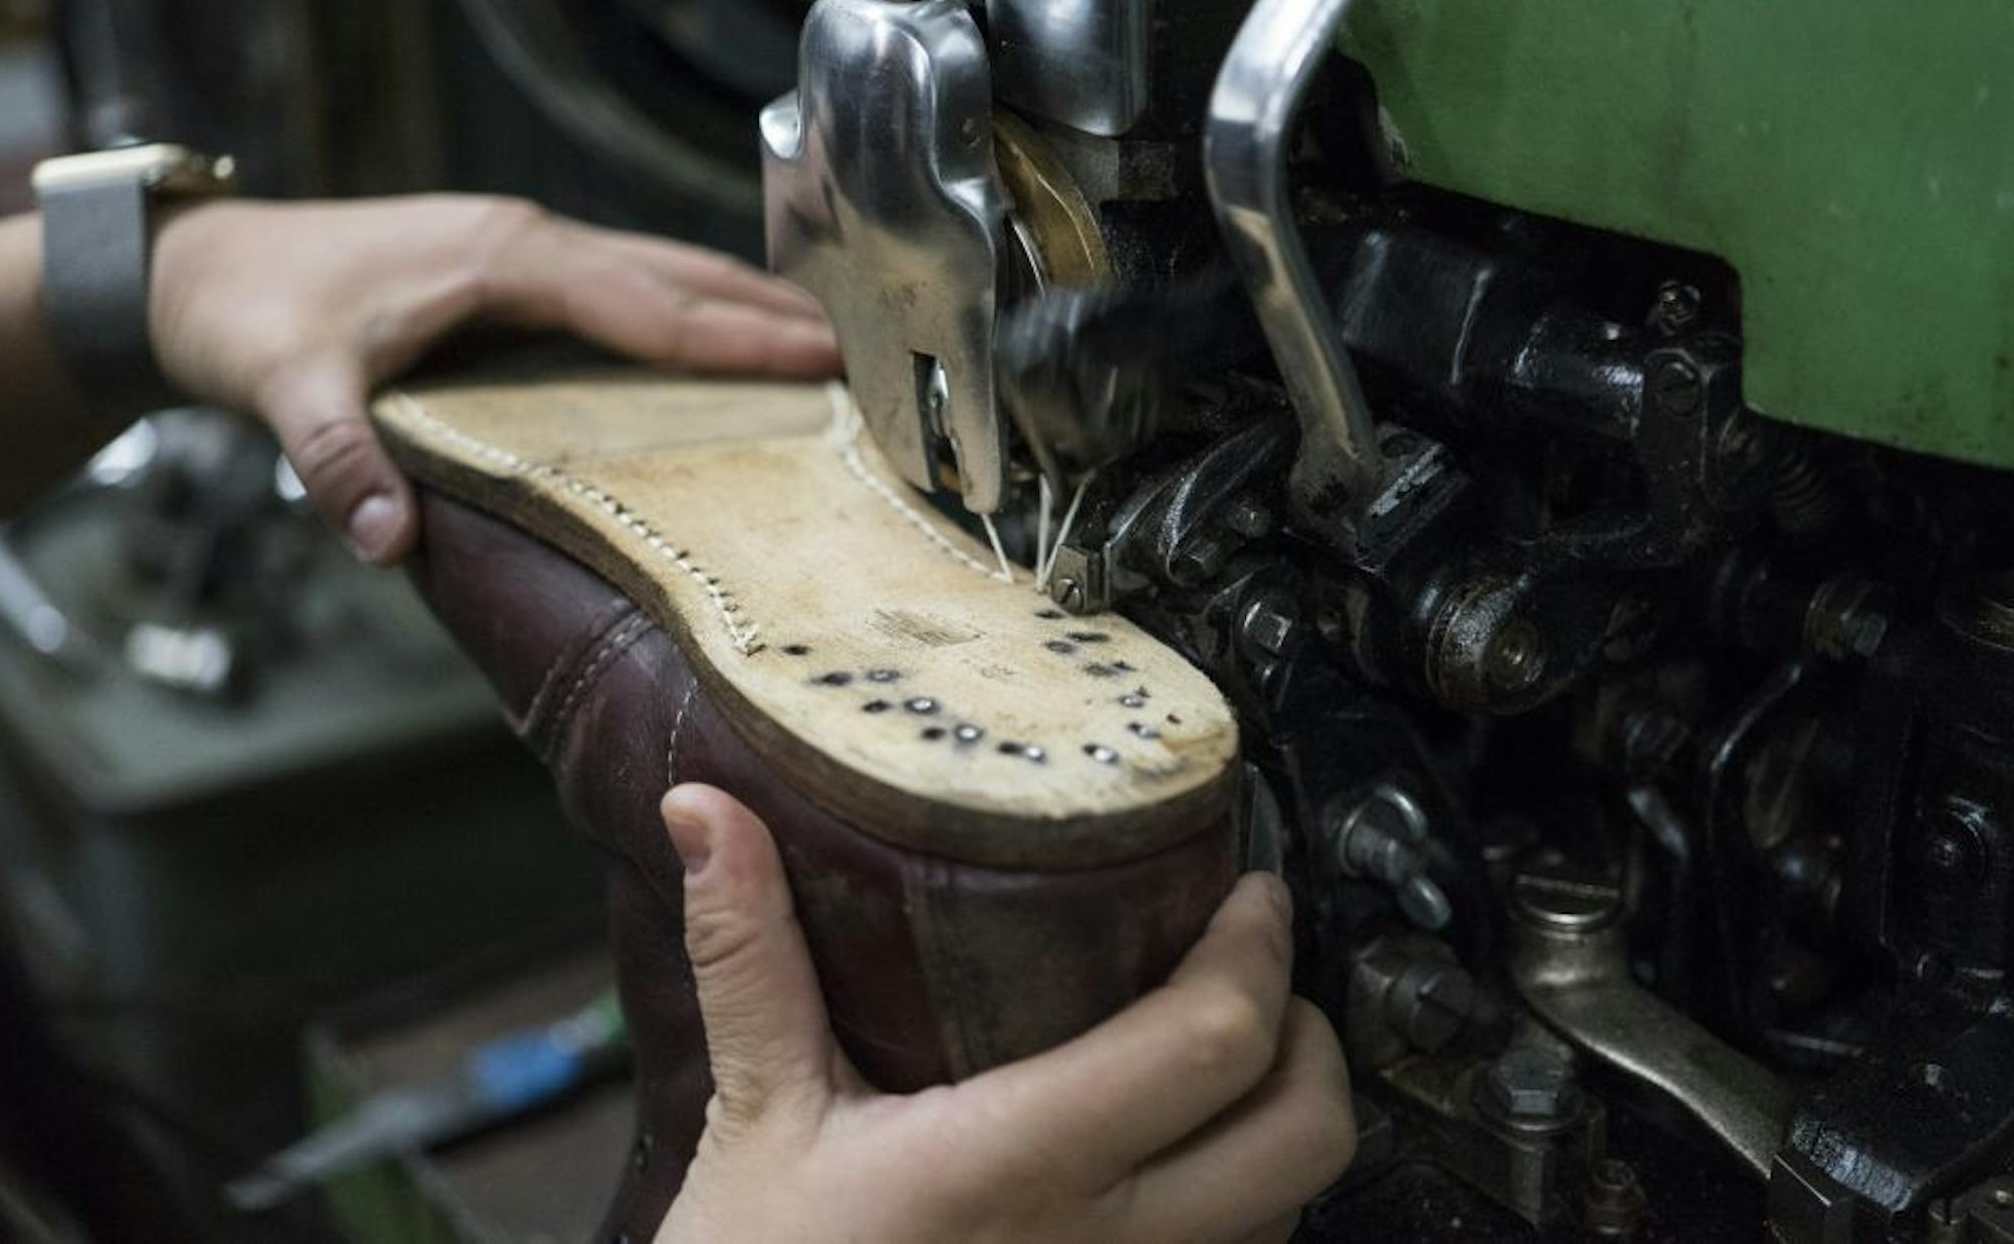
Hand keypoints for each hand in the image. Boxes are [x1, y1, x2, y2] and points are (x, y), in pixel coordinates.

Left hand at [147, 195, 838, 564]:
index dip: (733, 334)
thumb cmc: (249, 317)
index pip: (646, 300)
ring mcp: (518, 243)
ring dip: (734, 300)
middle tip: (855, 351)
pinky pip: (624, 277)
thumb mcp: (285, 388)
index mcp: (503, 259)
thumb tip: (389, 543)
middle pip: (674, 272)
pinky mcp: (505, 260)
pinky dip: (685, 300)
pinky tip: (708, 328)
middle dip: (765, 310)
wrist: (194, 265)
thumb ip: (337, 461)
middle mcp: (525, 239)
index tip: (816, 357)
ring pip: (655, 265)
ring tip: (813, 337)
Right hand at [654, 785, 1355, 1243]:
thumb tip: (706, 810)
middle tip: (1257, 973)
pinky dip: (1245, 1205)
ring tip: (1217, 1056)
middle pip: (1305, 1135)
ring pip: (1290, 1212)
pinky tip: (1180, 1161)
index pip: (1210, 1045)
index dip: (1257, 953)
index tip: (1249, 895)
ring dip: (1276, 1124)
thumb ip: (750, 954)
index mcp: (1015, 1164)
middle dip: (1308, 1036)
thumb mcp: (756, 1114)